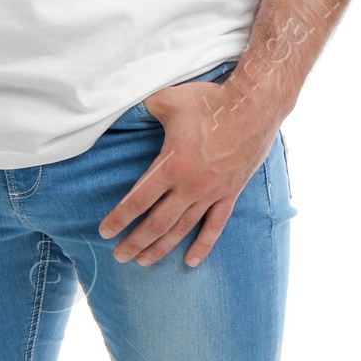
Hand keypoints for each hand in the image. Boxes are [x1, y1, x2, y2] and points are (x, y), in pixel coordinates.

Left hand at [98, 76, 273, 267]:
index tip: (105, 232)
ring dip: (161, 248)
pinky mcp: (230, 193)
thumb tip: (129, 108)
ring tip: (144, 262)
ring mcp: (212, 192)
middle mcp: (190, 186)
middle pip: (157, 223)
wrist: (254, 106)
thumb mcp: (168, 99)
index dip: (119, 219)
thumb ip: (145, 109)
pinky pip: (215, 225)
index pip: (138, 200)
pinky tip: (191, 261)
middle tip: (119, 256)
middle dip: (135, 242)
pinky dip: (203, 245)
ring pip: (182, 228)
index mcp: (172, 165)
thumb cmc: (210, 101)